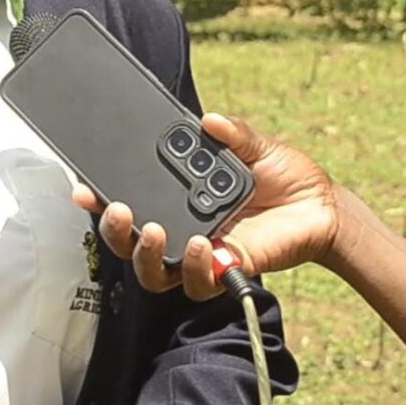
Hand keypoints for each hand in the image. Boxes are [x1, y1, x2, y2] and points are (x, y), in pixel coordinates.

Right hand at [72, 112, 339, 299]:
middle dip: (114, 230)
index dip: (98, 199)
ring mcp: (198, 254)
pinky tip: (204, 247)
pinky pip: (199, 283)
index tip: (83, 189)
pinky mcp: (224, 273)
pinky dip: (196, 268)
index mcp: (177, 194)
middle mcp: (179, 227)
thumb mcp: (258, 146)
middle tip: (119, 210)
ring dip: (146, 255)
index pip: (128, 199)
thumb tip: (210, 121)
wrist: (322, 207)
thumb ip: (235, 134)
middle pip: (128, 242)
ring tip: (158, 232)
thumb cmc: (284, 176)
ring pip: (152, 273)